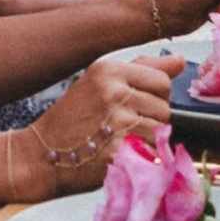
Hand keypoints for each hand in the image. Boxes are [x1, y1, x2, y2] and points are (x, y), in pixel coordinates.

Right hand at [29, 52, 178, 185]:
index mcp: (109, 70)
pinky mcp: (118, 151)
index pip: (162, 81)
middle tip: (123, 129)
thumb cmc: (70, 120)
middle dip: (151, 122)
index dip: (156, 97)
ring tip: (119, 142)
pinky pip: (152, 154)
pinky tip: (119, 156)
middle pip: (165, 109)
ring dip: (147, 142)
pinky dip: (141, 159)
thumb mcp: (99, 82)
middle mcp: (114, 92)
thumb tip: (179, 61)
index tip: (136, 107)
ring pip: (160, 133)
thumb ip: (143, 69)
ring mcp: (116, 122)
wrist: (39, 155)